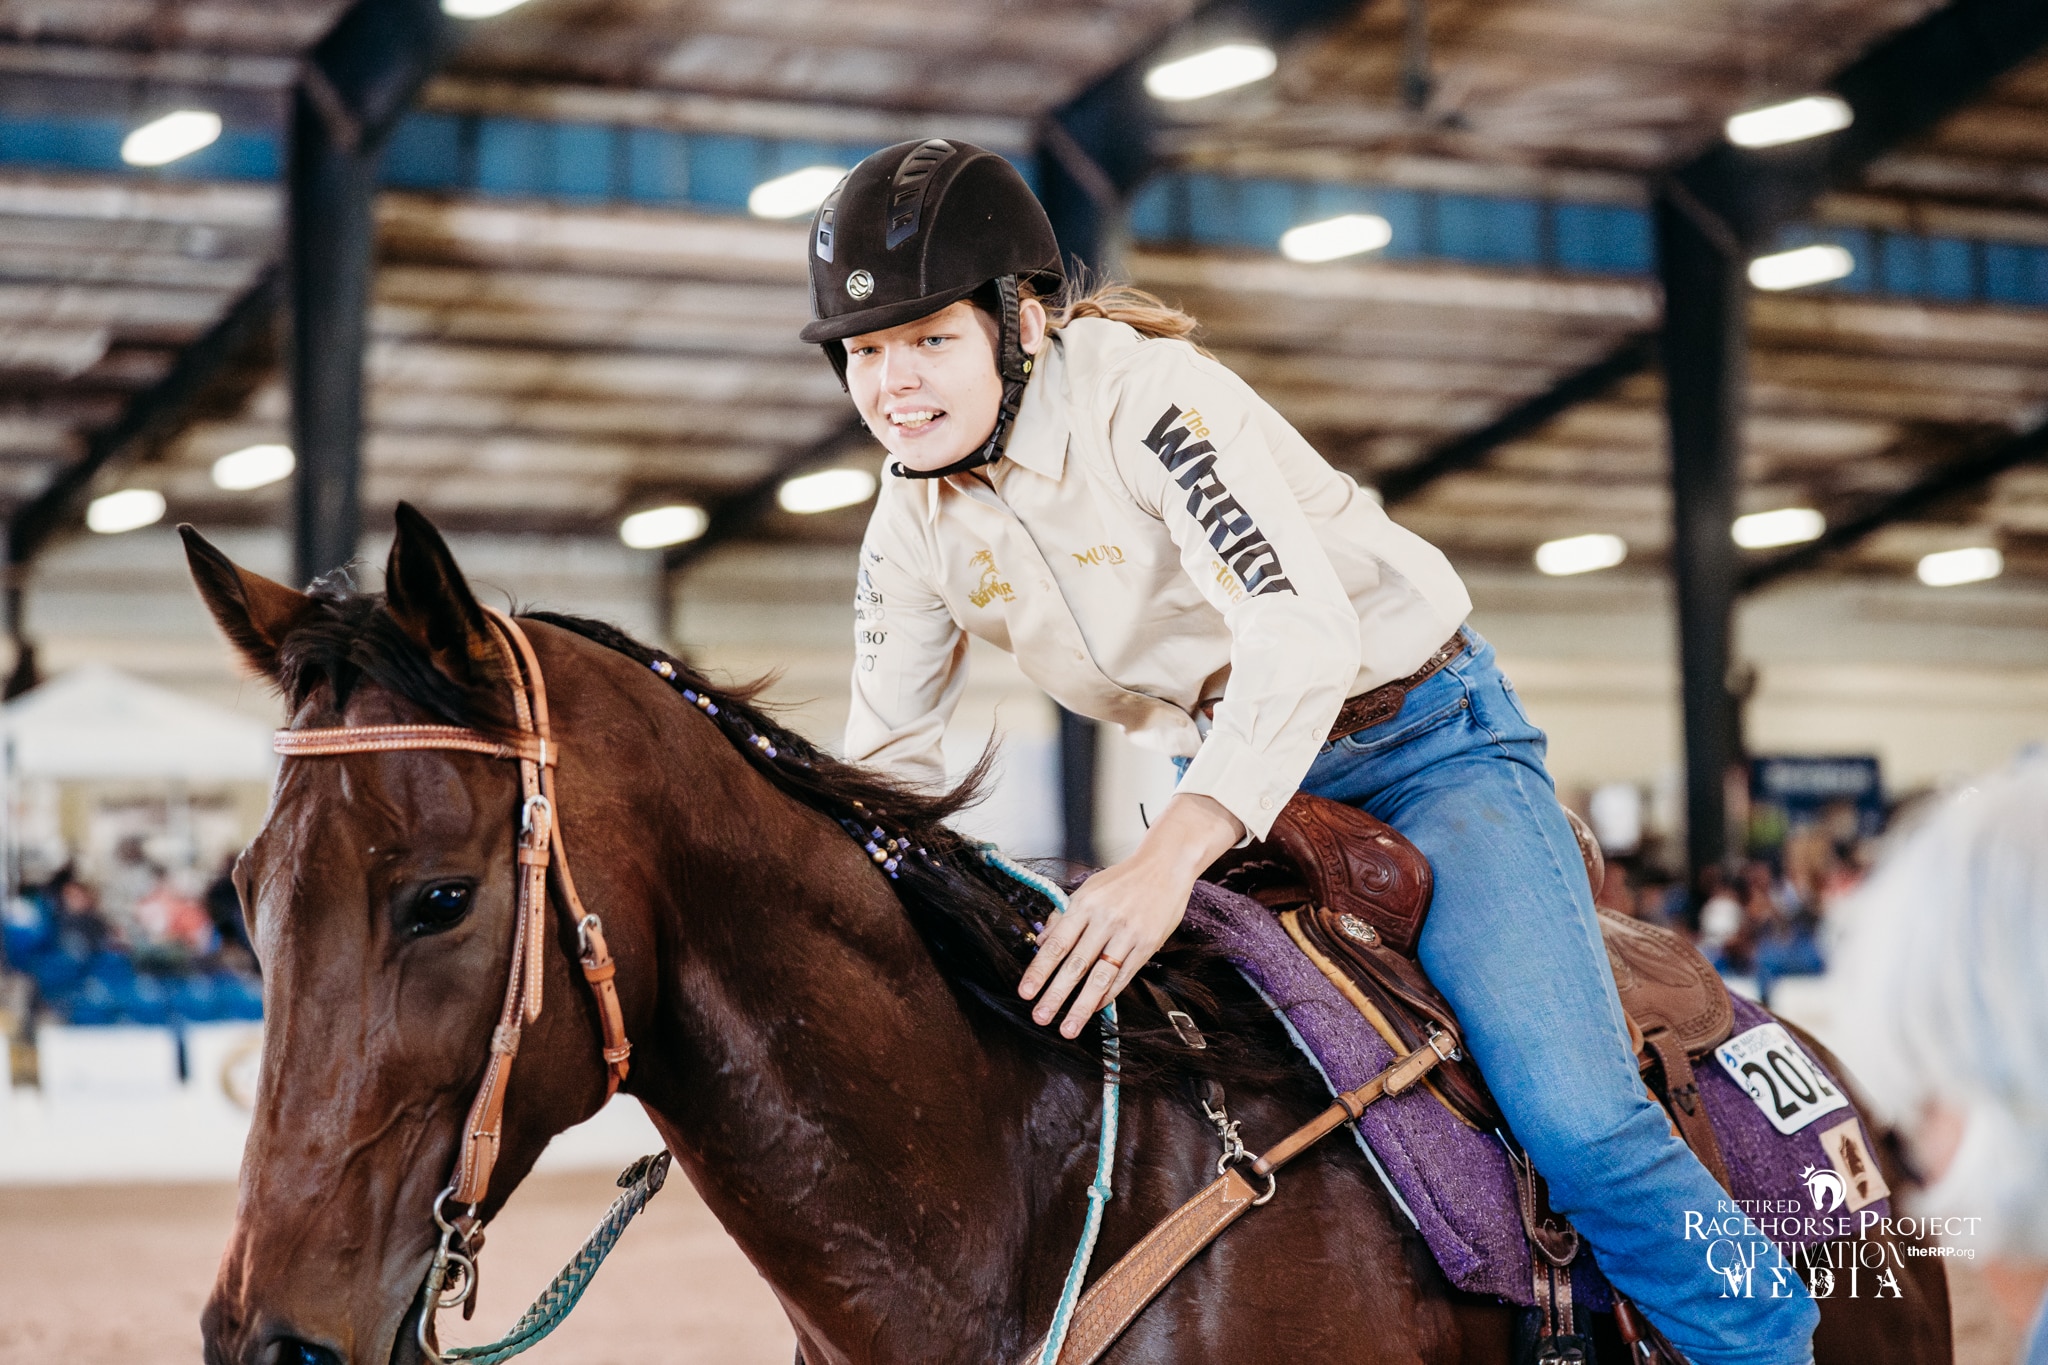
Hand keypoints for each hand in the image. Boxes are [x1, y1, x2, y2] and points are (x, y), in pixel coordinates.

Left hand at [1018, 793, 1244, 1037]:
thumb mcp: (1089, 888)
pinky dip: (1108, 995)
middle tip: (1040, 1017)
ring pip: (1100, 976)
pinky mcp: (1148, 944)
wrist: (1165, 866)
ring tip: (1068, 1028)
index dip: (1039, 970)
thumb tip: (1041, 942)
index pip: (1057, 943)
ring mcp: (1128, 933)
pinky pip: (1124, 976)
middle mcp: (1106, 919)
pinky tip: (1094, 1009)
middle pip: (1076, 964)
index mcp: (1085, 903)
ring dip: (1082, 1006)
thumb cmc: (1123, 879)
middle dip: (1056, 994)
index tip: (1026, 992)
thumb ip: (1064, 915)